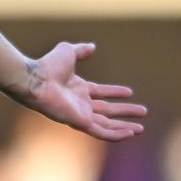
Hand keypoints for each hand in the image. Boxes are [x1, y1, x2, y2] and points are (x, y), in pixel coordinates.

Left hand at [23, 41, 146, 141]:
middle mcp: (80, 103)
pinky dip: (116, 134)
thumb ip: (81, 50)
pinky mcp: (80, 123)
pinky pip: (101, 132)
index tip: (130, 92)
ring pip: (107, 124)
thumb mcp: (69, 52)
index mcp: (78, 88)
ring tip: (140, 128)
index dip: (115, 92)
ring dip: (124, 126)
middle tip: (143, 112)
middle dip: (125, 111)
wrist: (36, 80)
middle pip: (107, 110)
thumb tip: (92, 46)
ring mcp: (80, 114)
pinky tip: (130, 134)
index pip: (100, 92)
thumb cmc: (48, 65)